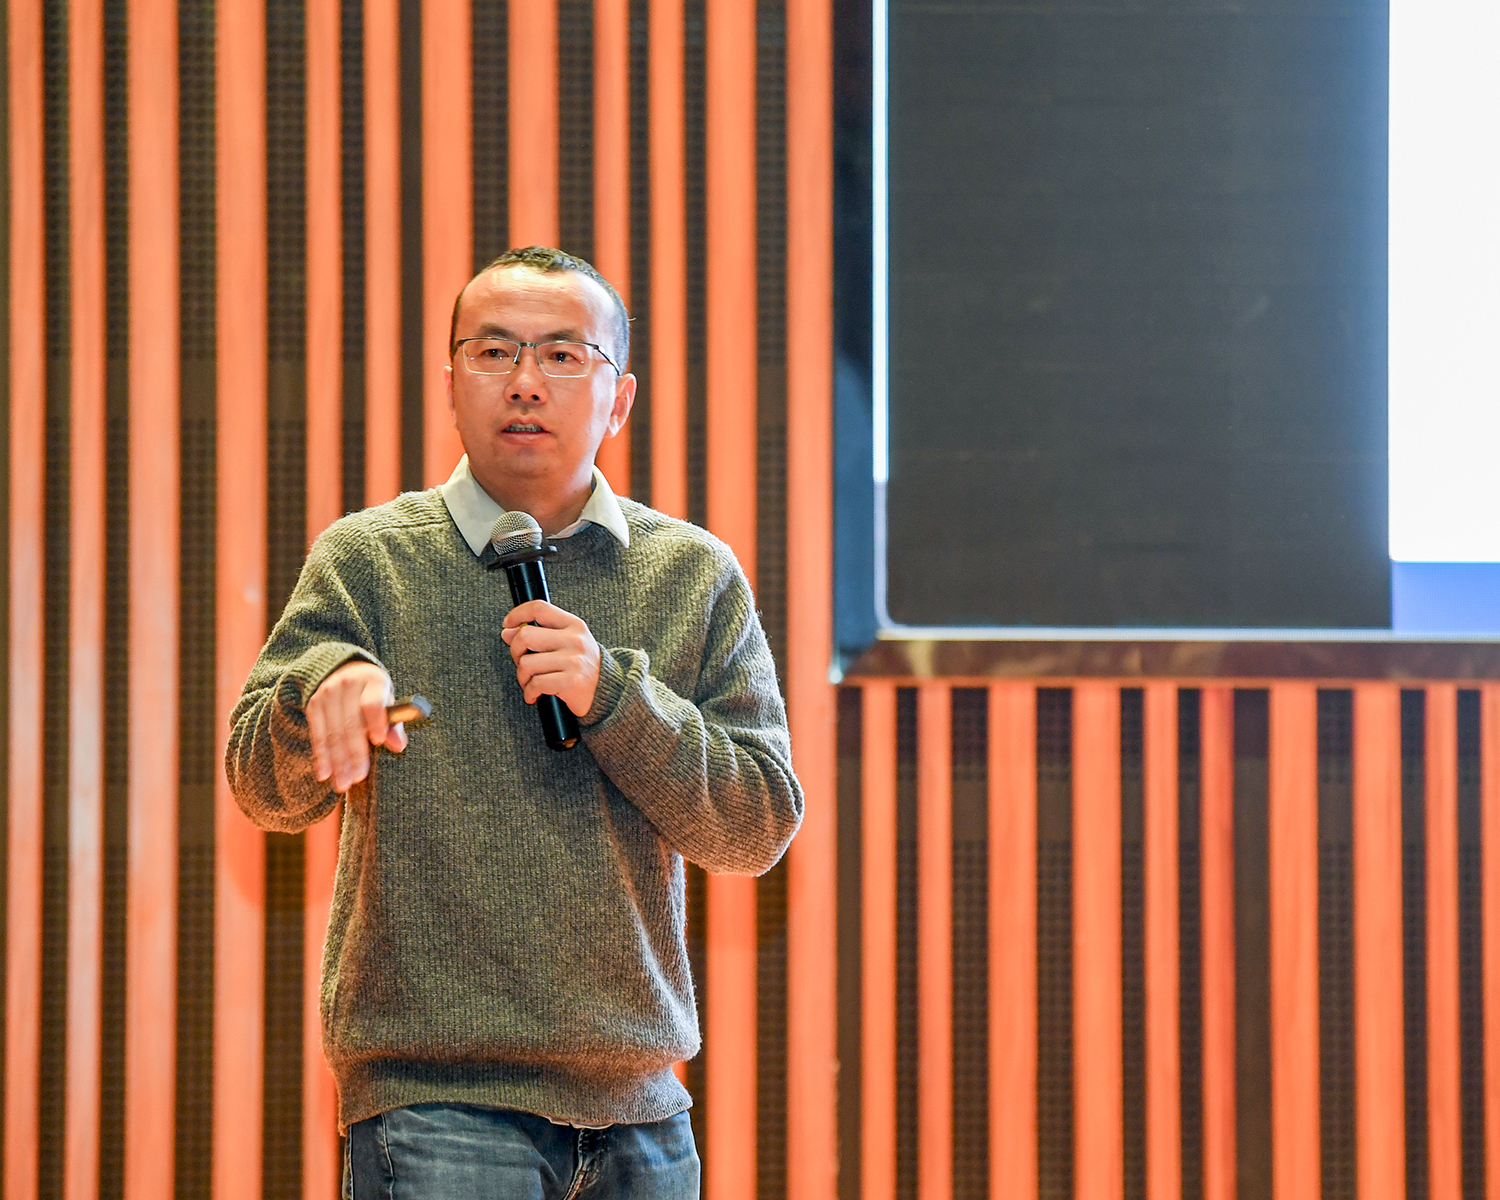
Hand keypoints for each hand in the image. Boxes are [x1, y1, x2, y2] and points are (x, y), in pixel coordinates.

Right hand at [306, 660, 407, 791]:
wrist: (343, 670)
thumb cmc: (373, 692)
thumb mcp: (388, 700)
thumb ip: (394, 723)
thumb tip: (398, 745)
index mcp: (373, 682)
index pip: (373, 702)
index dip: (375, 721)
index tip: (379, 741)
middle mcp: (347, 686)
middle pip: (350, 724)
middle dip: (354, 754)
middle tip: (358, 778)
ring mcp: (327, 694)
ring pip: (332, 733)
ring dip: (337, 762)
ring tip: (342, 784)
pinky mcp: (313, 705)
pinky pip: (317, 735)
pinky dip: (321, 756)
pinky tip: (325, 774)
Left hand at [501, 600, 600, 716]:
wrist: (606, 691)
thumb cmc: (582, 666)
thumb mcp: (565, 643)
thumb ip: (539, 634)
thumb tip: (508, 632)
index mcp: (573, 625)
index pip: (540, 608)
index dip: (518, 614)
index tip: (508, 624)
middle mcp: (575, 640)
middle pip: (525, 635)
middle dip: (515, 652)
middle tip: (521, 662)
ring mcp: (574, 661)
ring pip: (526, 663)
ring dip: (522, 677)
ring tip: (530, 682)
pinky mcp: (571, 682)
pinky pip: (535, 684)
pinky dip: (530, 692)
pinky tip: (535, 694)